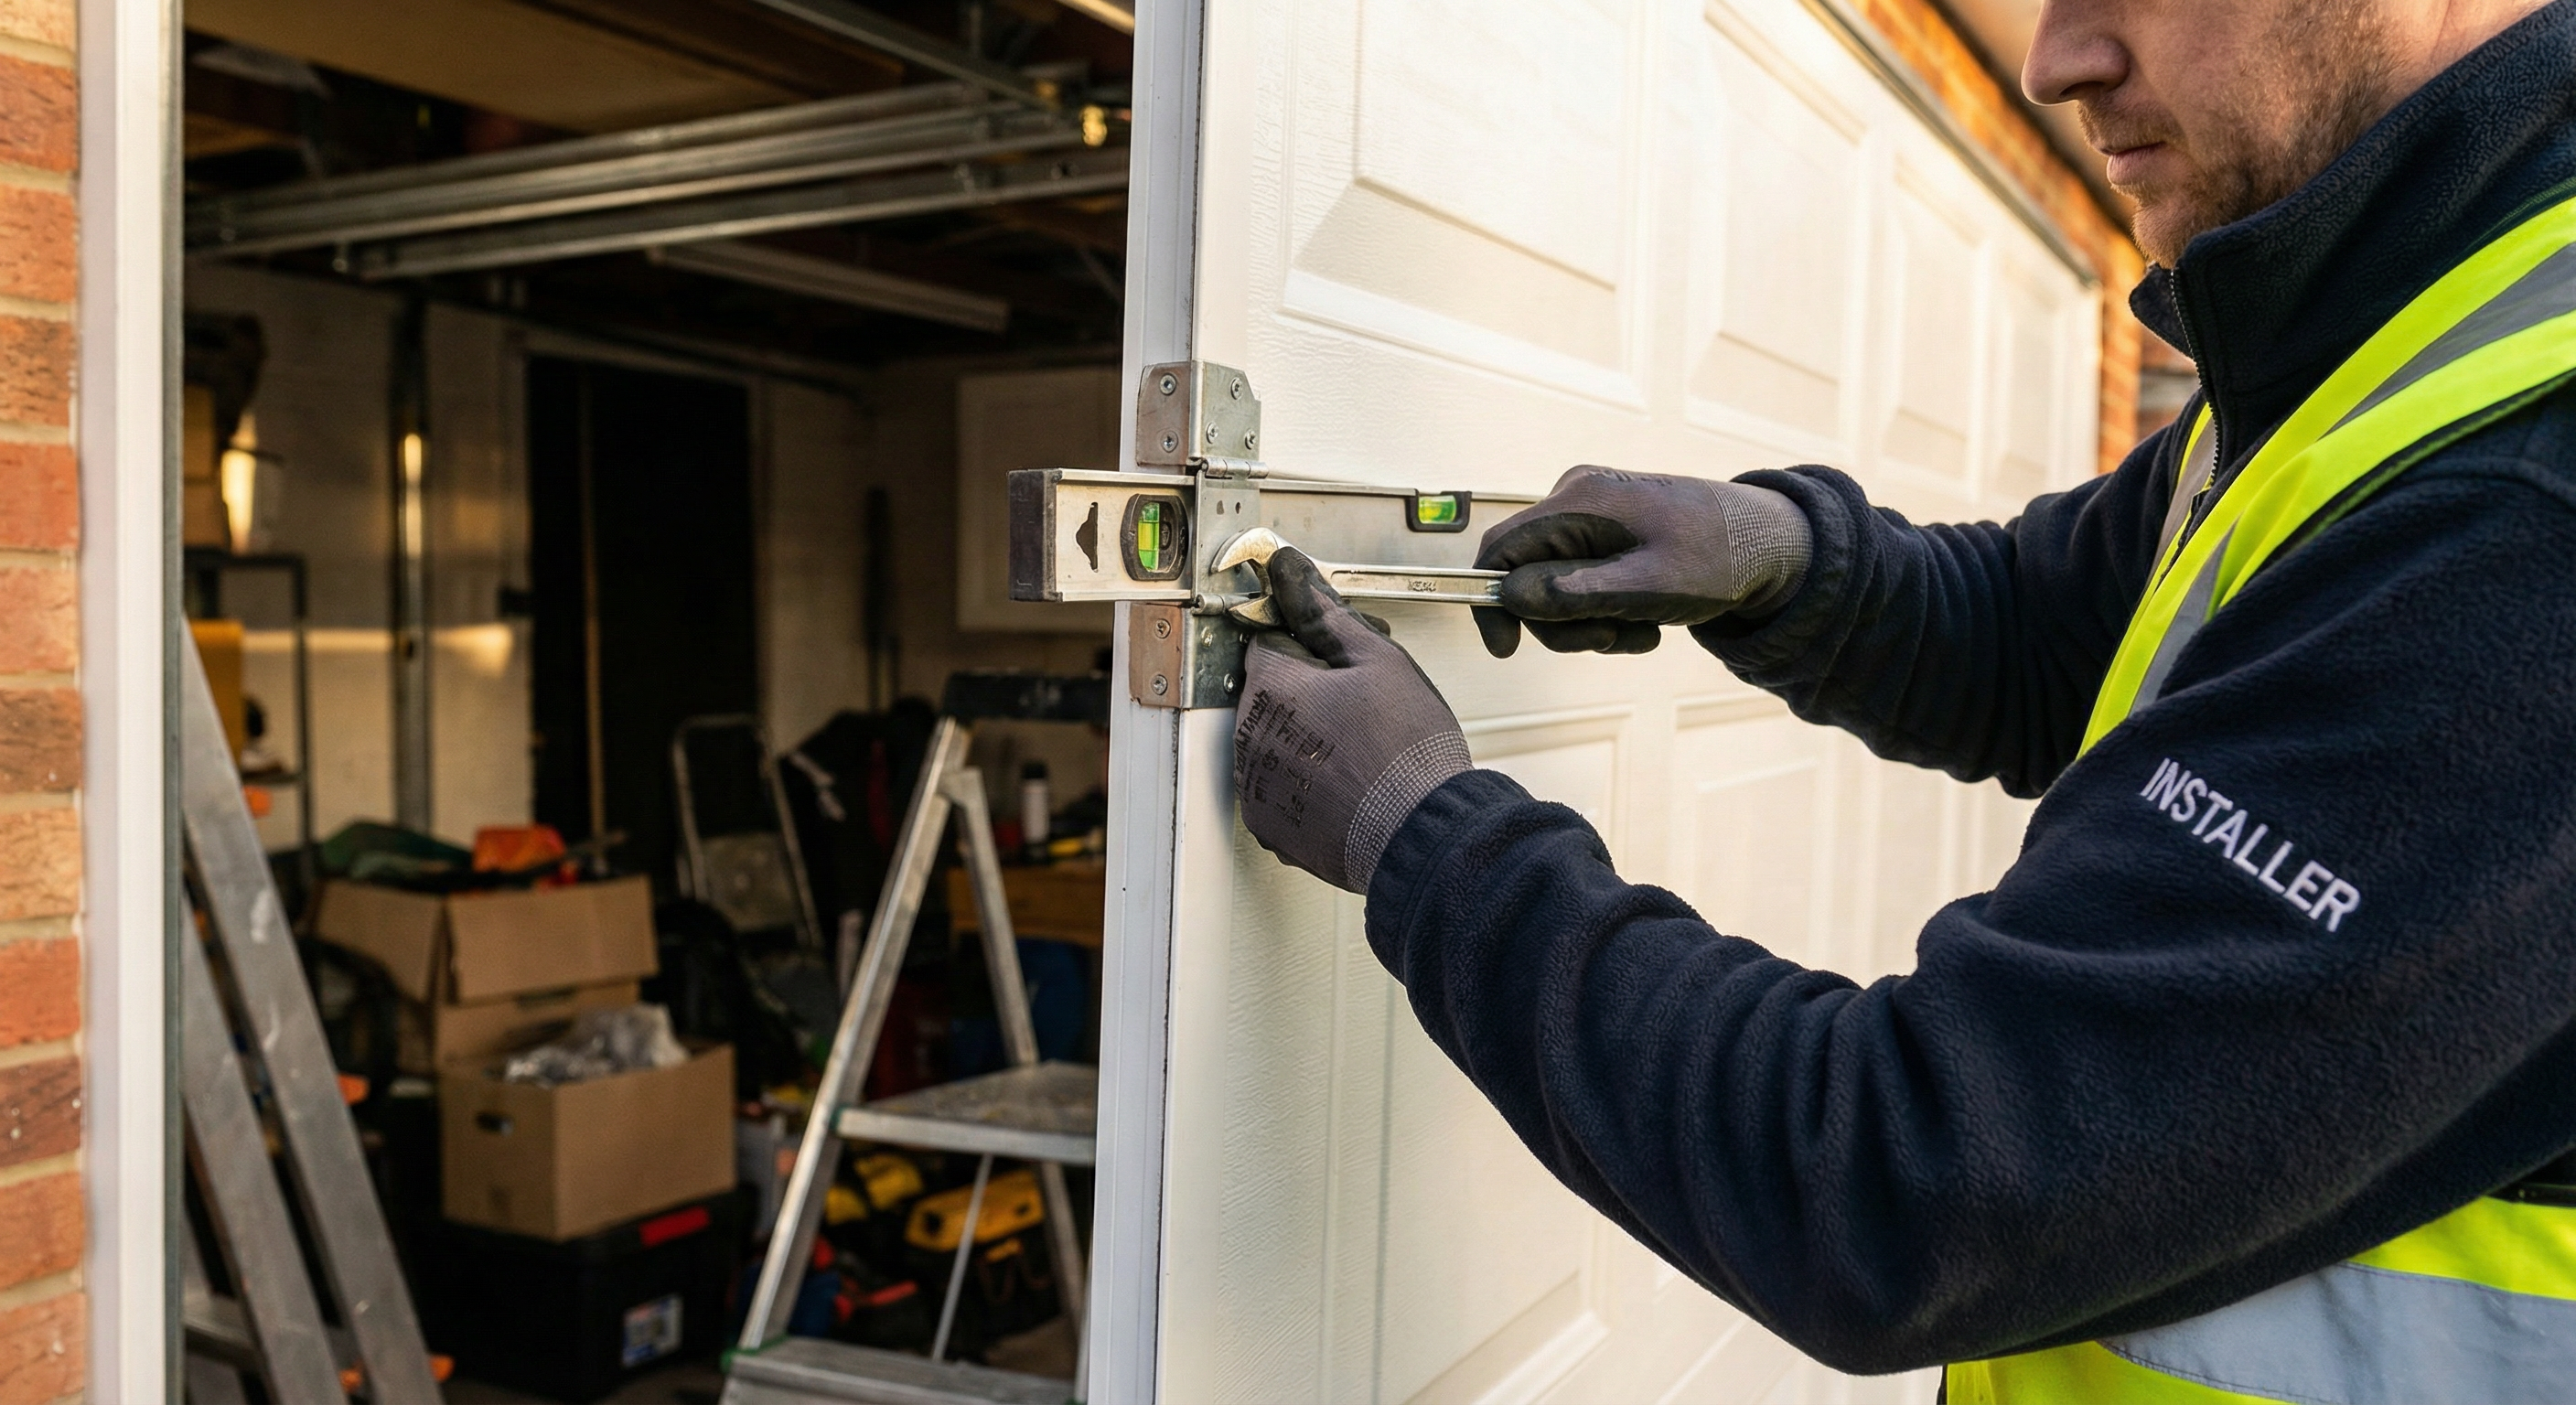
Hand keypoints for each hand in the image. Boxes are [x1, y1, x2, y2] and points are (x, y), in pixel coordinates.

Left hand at [1234, 549, 1471, 893]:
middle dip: (1311, 688)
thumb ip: (1324, 612)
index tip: (1345, 655)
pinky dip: (1307, 782)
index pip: (1271, 639)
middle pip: (1272, 692)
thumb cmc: (1406, 752)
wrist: (1422, 835)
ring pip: (1275, 741)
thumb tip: (1289, 572)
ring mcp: (1257, 788)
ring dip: (1307, 736)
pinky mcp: (1272, 828)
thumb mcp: (1378, 659)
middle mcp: (1250, 739)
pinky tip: (1350, 781)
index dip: (1314, 641)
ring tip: (1363, 747)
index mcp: (1270, 687)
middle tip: (1367, 702)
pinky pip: (1281, 788)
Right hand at [1472, 465, 1810, 656]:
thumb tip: (1512, 596)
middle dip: (1563, 622)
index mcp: (1580, 500)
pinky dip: (1607, 611)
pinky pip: (1582, 581)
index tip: (1507, 649)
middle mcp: (1577, 498)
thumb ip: (1577, 593)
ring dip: (1591, 623)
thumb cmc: (1717, 558)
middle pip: (1528, 575)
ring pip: (1556, 586)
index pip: (1501, 548)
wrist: (1771, 544)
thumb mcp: (1648, 586)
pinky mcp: (1608, 533)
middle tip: (1610, 640)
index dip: (1492, 602)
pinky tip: (1647, 621)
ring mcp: (1592, 515)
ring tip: (1641, 632)